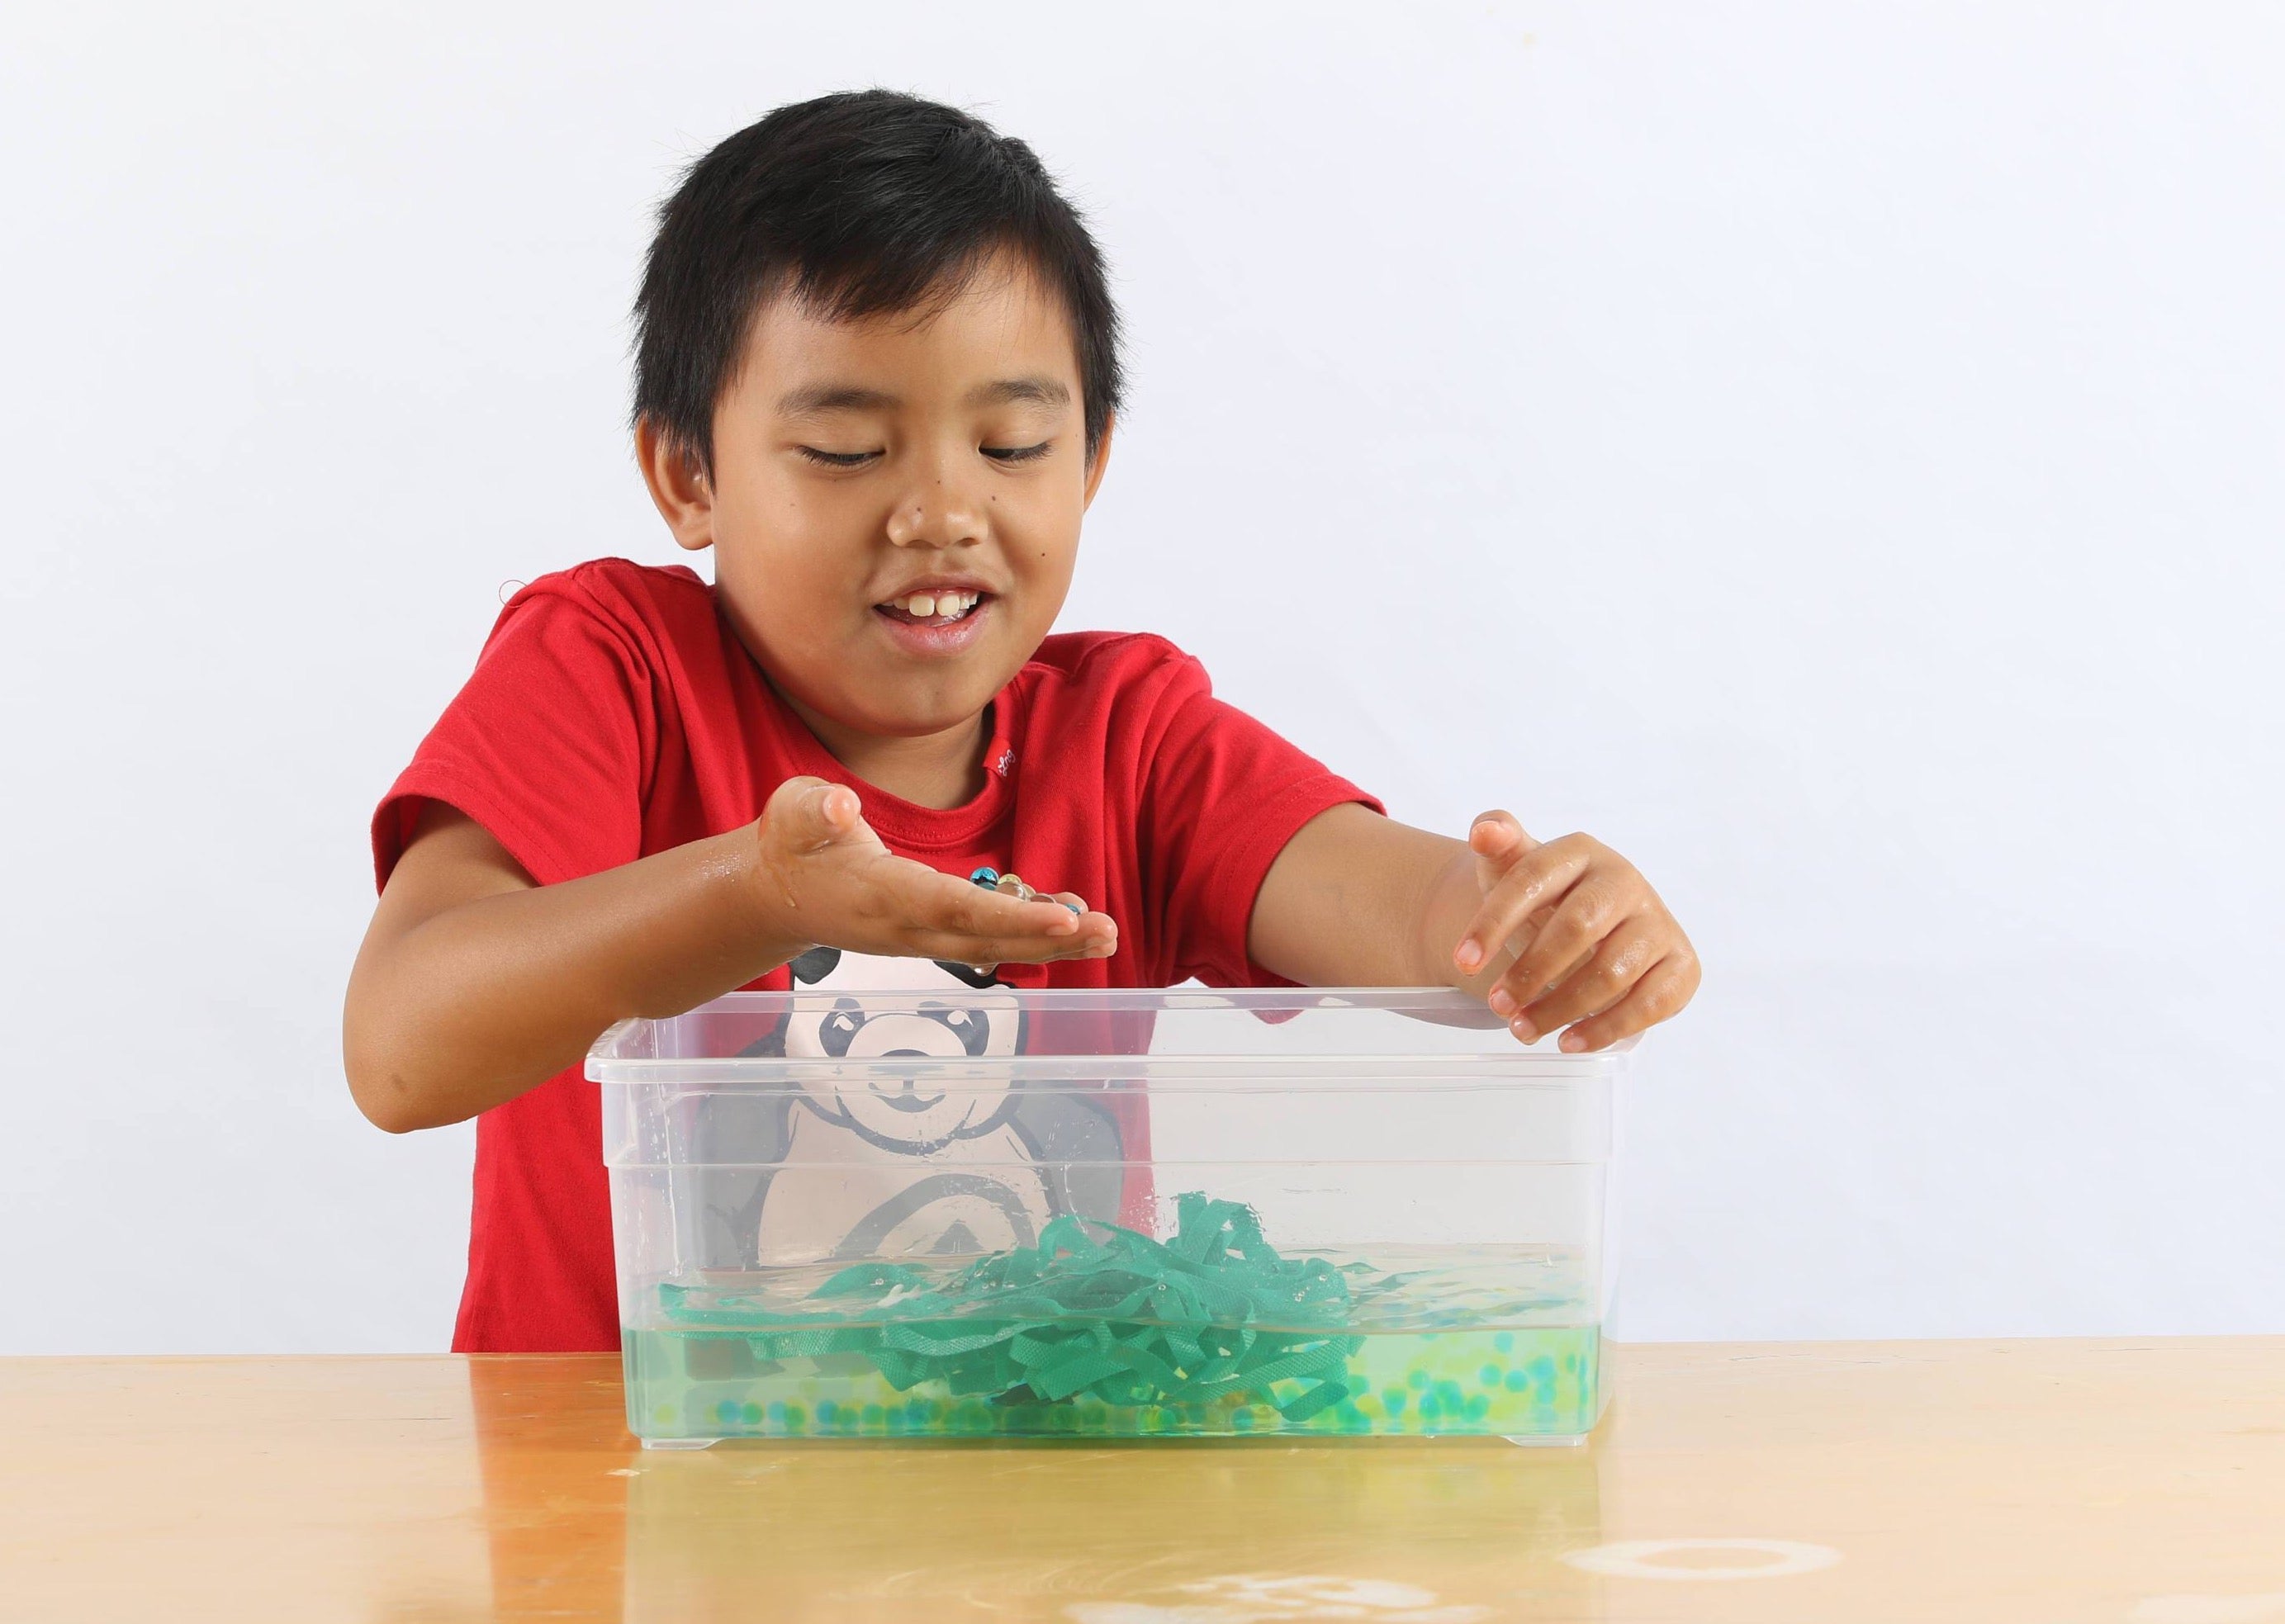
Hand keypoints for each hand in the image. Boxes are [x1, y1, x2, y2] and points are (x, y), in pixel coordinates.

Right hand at [750, 777, 1116, 968]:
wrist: (774, 895)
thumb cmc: (791, 845)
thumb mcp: (792, 812)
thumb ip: (815, 809)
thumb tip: (841, 807)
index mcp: (880, 895)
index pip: (952, 909)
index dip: (1008, 917)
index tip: (1061, 918)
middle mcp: (906, 929)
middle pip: (984, 940)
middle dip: (1047, 939)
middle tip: (1107, 933)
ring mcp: (919, 940)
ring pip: (991, 949)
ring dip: (1049, 945)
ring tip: (1106, 936)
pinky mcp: (930, 937)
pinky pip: (986, 942)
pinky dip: (1030, 937)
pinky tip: (1072, 925)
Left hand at [1450, 811, 1697, 1050]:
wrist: (1592, 927)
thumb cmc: (1545, 899)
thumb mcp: (1513, 869)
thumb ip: (1497, 843)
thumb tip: (1484, 830)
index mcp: (1580, 852)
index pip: (1533, 878)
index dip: (1495, 921)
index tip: (1463, 962)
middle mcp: (1625, 881)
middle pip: (1578, 927)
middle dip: (1531, 971)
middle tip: (1498, 1005)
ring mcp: (1657, 923)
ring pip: (1612, 971)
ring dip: (1561, 1008)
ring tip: (1521, 1029)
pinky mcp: (1681, 965)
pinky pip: (1650, 1003)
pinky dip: (1606, 1028)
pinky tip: (1569, 1042)